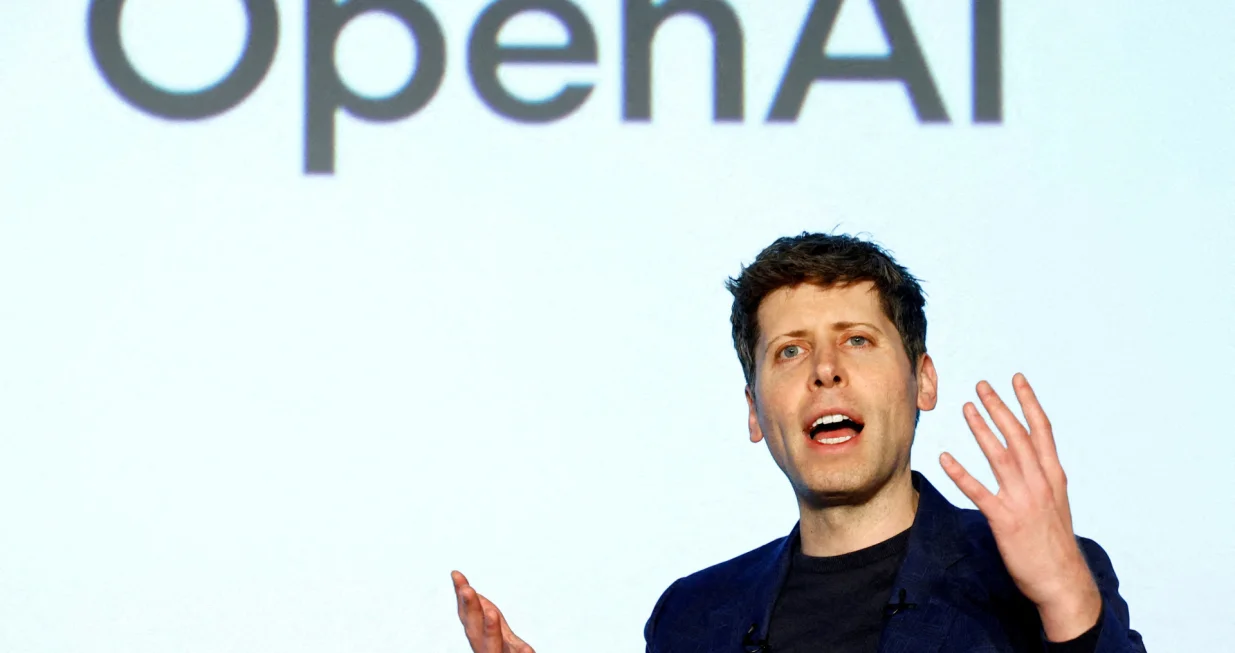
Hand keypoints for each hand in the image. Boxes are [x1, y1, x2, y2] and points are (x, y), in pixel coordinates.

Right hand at [452, 570, 535, 652]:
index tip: (457, 574)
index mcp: (479, 638)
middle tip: (467, 589)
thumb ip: (483, 611)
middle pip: (475, 630)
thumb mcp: (494, 632)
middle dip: (471, 609)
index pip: (468, 615)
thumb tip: (466, 588)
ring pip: (493, 647)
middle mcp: (485, 649)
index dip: (461, 596)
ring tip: (492, 613)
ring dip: (490, 631)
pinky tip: (527, 649)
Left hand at [939, 374, 1101, 641]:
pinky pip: (979, 492)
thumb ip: (1042, 479)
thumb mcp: (1056, 504)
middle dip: (1000, 407)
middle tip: (982, 384)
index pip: (1041, 431)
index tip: (1016, 379)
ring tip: (966, 407)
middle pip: (1018, 436)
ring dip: (982, 430)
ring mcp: (1023, 500)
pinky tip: (944, 458)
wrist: (1063, 580)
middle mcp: (1040, 483)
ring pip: (1000, 456)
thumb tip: (1031, 460)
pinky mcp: (1005, 520)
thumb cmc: (1055, 543)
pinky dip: (961, 473)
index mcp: (1053, 477)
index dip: (1028, 402)